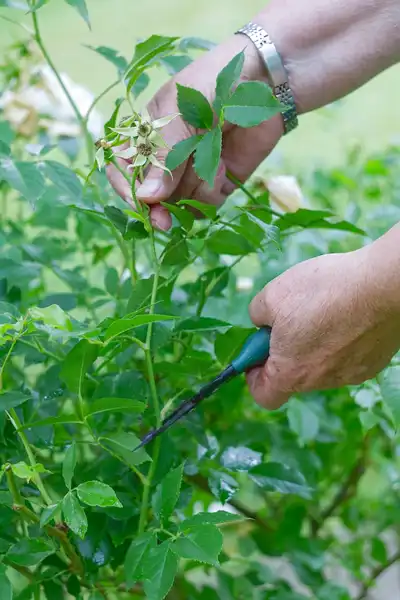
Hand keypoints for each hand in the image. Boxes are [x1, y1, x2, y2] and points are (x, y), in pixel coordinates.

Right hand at [106, 34, 283, 229]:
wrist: (262, 81)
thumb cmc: (212, 84)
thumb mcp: (180, 113)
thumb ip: (164, 156)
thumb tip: (146, 197)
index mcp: (145, 135)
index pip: (122, 169)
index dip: (126, 188)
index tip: (139, 202)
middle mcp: (165, 159)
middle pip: (151, 196)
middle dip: (158, 208)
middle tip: (163, 220)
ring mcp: (190, 173)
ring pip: (179, 203)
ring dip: (192, 189)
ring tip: (210, 158)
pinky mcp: (216, 184)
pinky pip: (205, 205)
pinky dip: (211, 192)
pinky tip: (222, 167)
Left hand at [246, 243, 399, 408]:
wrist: (384, 285)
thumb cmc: (323, 291)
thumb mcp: (273, 295)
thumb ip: (257, 314)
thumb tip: (262, 322)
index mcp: (291, 373)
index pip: (264, 395)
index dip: (254, 375)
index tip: (257, 352)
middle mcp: (321, 381)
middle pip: (294, 375)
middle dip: (285, 349)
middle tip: (290, 317)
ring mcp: (351, 374)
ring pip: (321, 364)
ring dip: (315, 342)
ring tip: (323, 308)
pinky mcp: (373, 362)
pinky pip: (347, 355)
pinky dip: (342, 338)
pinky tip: (347, 312)